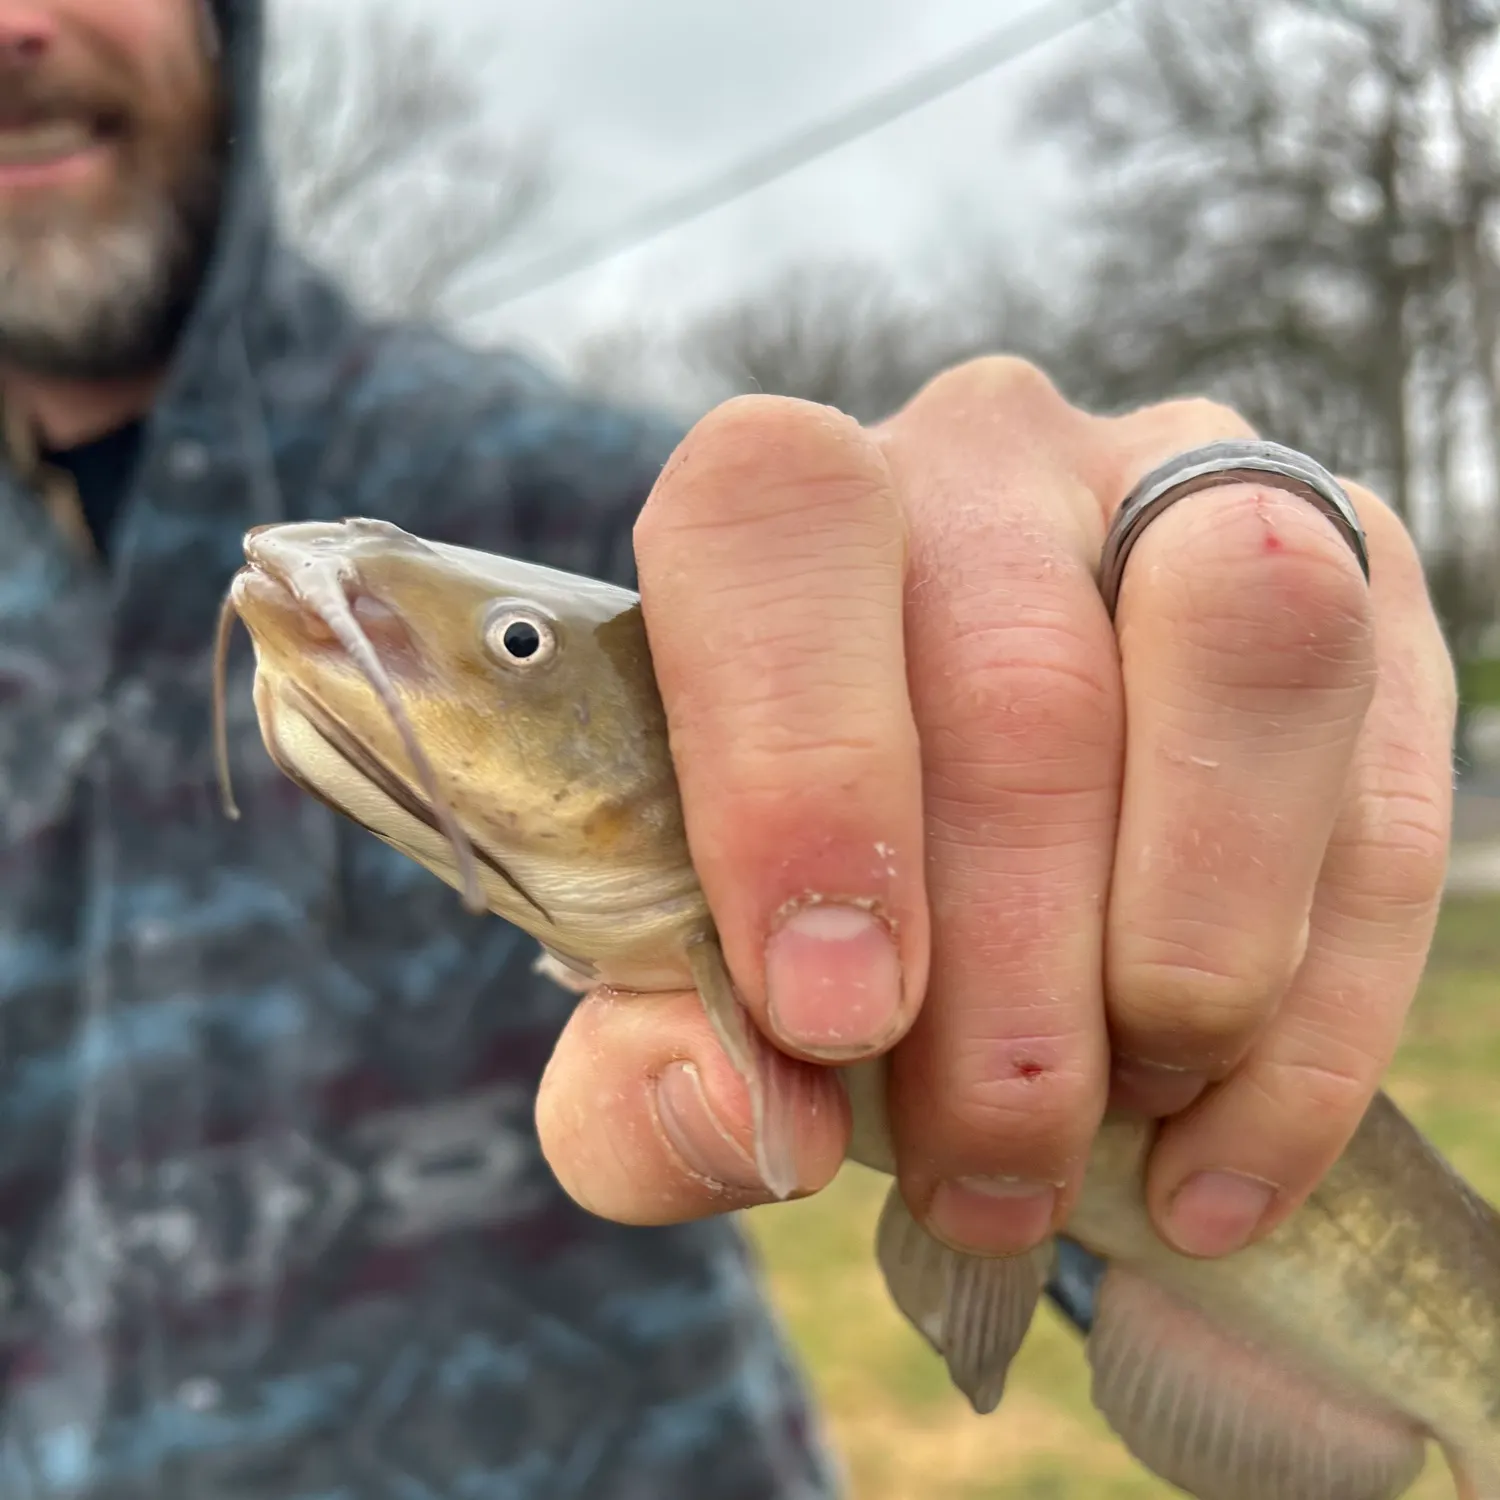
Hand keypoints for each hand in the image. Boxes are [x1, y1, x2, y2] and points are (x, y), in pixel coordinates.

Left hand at [536, 360, 1454, 1259]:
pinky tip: (1224, 1154)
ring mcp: (1185, 494)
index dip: (804, 778)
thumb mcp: (672, 983)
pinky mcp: (1346, 581)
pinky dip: (1321, 1013)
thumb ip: (644, 1067)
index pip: (779, 533)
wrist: (957, 827)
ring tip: (1122, 1125)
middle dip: (1012, 975)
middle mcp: (989, 457)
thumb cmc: (794, 893)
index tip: (830, 1019)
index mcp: (782, 497)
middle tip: (985, 1161)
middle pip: (1026, 680)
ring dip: (1198, 954)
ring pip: (1252, 657)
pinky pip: (1384, 787)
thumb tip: (753, 1127)